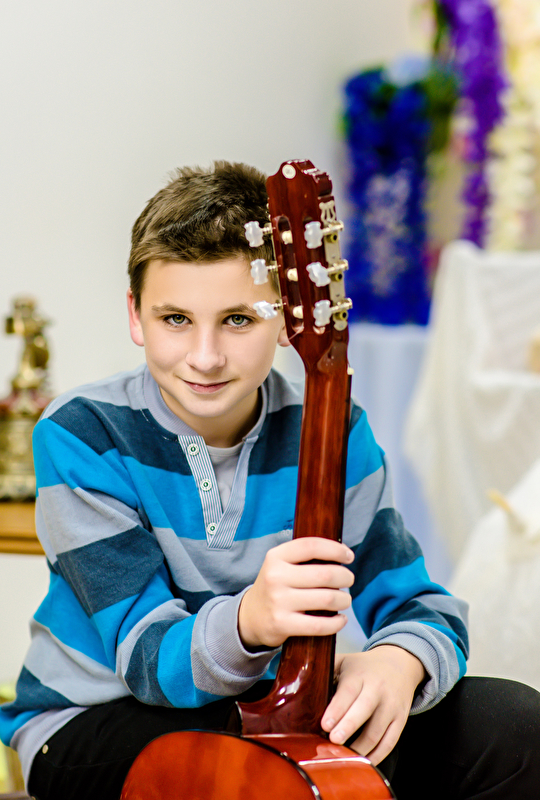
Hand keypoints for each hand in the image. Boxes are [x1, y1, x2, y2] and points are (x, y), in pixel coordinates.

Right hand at [238, 538, 353, 648]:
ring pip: (327, 599)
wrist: (251, 616)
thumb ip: (304, 558)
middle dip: (345, 577)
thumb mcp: (281, 565)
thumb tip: (342, 555)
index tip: (349, 556)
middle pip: (324, 574)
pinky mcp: (282, 624)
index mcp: (276, 557)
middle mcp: (275, 577)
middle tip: (349, 580)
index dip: (335, 550)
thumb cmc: (276, 586)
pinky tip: (341, 619)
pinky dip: (336, 623)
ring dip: (344, 599)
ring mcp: (278, 601)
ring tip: (344, 599)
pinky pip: (319, 625)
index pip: (311, 546)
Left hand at [321, 645, 425, 764]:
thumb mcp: (345, 661)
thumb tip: (299, 682)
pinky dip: (377, 755)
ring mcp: (391, 706)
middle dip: (348, 726)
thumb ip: (325, 669)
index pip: (349, 691)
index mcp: (360, 674)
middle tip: (333, 740)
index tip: (325, 724)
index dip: (337, 708)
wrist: (400, 664)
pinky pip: (389, 742)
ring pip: (377, 731)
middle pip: (364, 710)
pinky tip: (363, 761)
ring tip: (344, 756)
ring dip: (360, 747)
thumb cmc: (364, 667)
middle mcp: (377, 689)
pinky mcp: (400, 720)